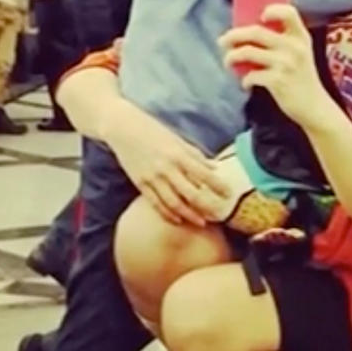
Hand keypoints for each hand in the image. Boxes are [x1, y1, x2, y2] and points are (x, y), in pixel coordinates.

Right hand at [99, 98, 229, 226]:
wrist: (122, 128)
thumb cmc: (152, 130)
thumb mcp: (177, 139)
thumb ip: (195, 154)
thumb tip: (214, 167)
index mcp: (178, 154)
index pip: (204, 174)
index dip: (218, 186)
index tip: (229, 193)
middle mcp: (167, 168)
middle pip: (191, 194)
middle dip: (207, 206)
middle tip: (219, 214)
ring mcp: (152, 178)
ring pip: (174, 203)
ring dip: (189, 215)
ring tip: (201, 222)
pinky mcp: (140, 184)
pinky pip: (156, 204)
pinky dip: (168, 214)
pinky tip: (178, 220)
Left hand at [219, 4, 331, 127]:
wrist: (314, 107)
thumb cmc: (301, 78)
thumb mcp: (300, 53)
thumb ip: (283, 41)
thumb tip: (248, 32)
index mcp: (300, 37)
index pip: (289, 12)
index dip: (273, 10)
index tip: (259, 17)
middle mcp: (294, 47)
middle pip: (256, 32)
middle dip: (234, 35)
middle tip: (222, 41)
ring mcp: (286, 64)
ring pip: (247, 52)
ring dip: (232, 57)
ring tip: (228, 62)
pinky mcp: (278, 81)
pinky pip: (251, 75)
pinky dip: (244, 80)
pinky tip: (246, 83)